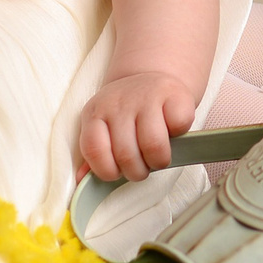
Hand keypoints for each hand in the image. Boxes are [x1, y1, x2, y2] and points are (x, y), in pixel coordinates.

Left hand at [78, 69, 199, 181]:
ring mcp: (146, 96)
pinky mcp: (174, 93)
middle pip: (127, 155)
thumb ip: (95, 155)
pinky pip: (179, 126)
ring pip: (154, 146)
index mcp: (94, 113)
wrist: (149, 81)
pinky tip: (172, 130)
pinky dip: (180, 135)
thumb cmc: (127, 115)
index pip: (94, 150)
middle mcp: (118, 102)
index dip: (108, 171)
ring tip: (158, 155)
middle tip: (143, 165)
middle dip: (138, 171)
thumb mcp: (103, 130)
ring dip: (159, 160)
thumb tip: (82, 181)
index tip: (118, 171)